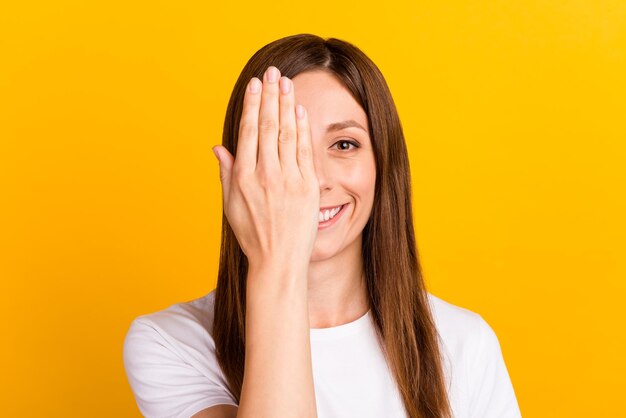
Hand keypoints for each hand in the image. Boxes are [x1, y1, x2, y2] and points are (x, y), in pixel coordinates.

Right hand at [212, 66, 319, 269]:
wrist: (279, 262)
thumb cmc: (253, 236)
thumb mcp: (230, 206)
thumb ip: (226, 173)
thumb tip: (218, 147)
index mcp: (244, 177)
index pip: (249, 131)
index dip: (253, 105)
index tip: (255, 85)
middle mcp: (266, 174)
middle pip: (270, 125)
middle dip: (271, 96)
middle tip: (272, 72)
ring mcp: (289, 179)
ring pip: (289, 133)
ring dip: (288, 105)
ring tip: (287, 83)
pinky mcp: (308, 186)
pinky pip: (305, 151)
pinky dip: (303, 129)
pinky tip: (301, 111)